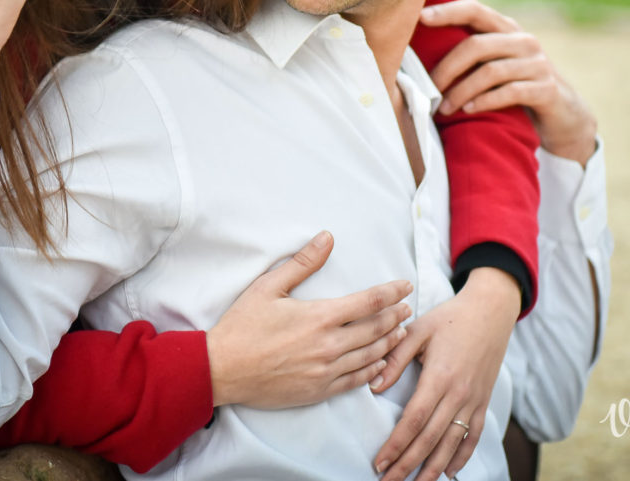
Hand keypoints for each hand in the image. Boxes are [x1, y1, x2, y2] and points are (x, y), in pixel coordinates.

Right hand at [207, 231, 411, 408]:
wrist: (221, 370)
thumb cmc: (242, 326)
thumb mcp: (269, 286)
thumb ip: (303, 262)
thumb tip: (327, 238)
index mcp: (320, 316)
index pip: (369, 302)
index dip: (391, 292)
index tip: (405, 286)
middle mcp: (329, 345)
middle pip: (376, 329)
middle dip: (395, 316)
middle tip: (407, 308)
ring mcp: (326, 371)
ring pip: (370, 355)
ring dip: (389, 342)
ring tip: (400, 332)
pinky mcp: (319, 390)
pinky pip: (355, 380)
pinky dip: (373, 369)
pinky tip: (379, 362)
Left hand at [372, 268, 520, 480]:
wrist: (491, 311)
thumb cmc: (450, 318)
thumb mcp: (418, 329)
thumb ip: (395, 357)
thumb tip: (375, 386)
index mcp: (439, 376)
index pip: (414, 420)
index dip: (396, 444)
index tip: (380, 461)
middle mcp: (458, 394)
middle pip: (430, 439)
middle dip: (408, 464)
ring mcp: (474, 400)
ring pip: (451, 443)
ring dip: (433, 468)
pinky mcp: (483, 401)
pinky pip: (474, 436)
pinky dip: (462, 456)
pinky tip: (449, 472)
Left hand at [421, 0, 597, 164]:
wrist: (563, 114)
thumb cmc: (519, 80)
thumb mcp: (500, 52)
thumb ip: (480, 27)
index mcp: (507, 28)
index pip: (475, 10)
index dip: (448, 11)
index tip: (420, 17)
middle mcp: (524, 41)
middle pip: (477, 45)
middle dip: (447, 68)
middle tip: (429, 89)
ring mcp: (537, 64)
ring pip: (490, 72)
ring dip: (461, 91)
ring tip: (444, 108)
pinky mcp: (545, 89)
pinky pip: (509, 92)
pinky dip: (484, 101)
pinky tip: (468, 110)